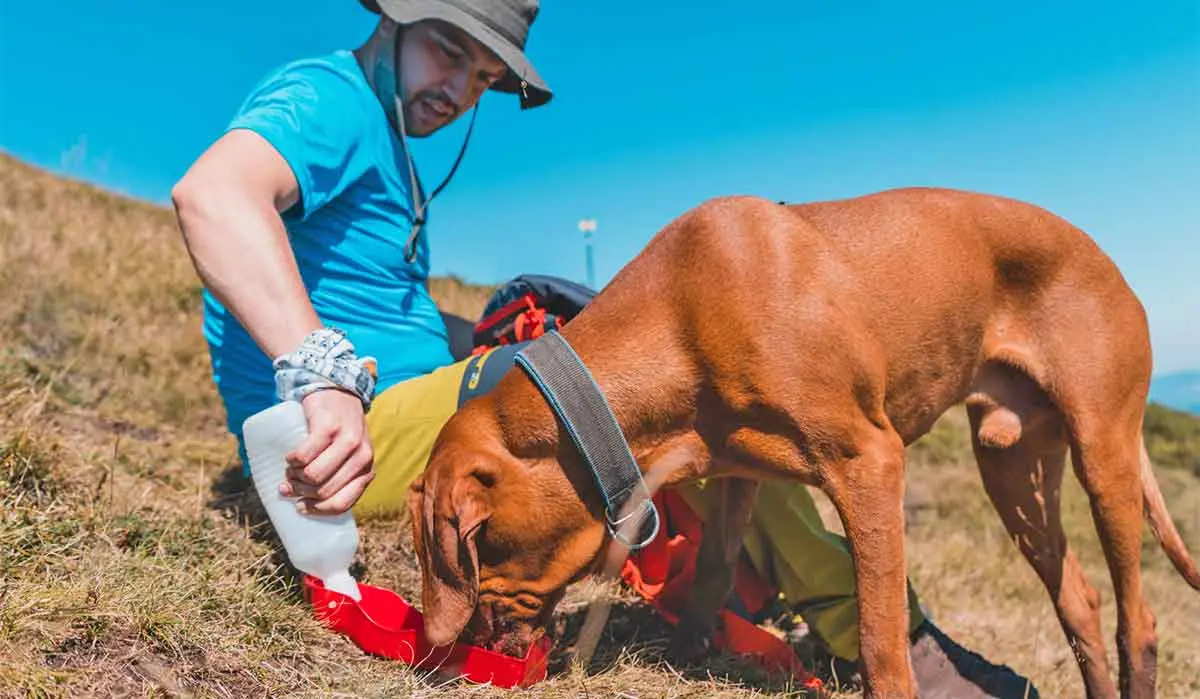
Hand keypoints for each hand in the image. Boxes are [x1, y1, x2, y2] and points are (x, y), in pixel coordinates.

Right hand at [280, 388, 374, 514]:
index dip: (318, 509)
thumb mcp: (349, 453)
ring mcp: (346, 441)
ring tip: (290, 470)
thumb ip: (341, 474)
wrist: (338, 390)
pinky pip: (304, 456)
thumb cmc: (339, 428)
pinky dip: (292, 460)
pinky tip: (290, 457)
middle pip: (324, 490)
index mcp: (366, 468)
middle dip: (300, 492)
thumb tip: (309, 501)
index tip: (301, 506)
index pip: (343, 502)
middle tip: (288, 485)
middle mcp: (361, 456)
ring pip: (313, 476)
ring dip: (294, 477)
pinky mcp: (328, 427)